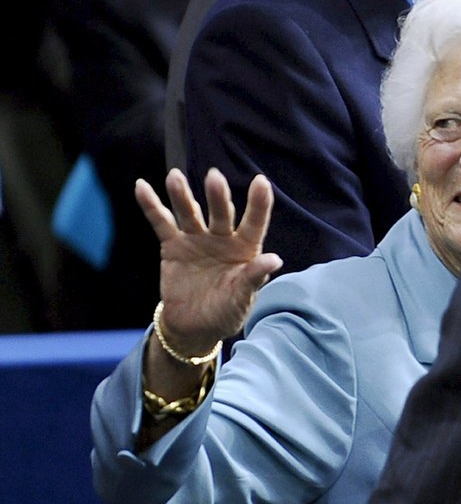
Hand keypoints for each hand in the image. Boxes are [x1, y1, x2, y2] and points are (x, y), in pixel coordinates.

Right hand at [136, 168, 281, 354]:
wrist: (195, 327)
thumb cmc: (226, 312)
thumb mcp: (242, 298)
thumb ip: (254, 277)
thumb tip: (275, 259)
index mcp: (245, 249)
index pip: (254, 222)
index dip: (259, 203)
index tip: (261, 181)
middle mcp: (222, 238)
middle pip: (220, 213)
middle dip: (217, 196)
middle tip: (214, 178)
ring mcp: (197, 239)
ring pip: (190, 212)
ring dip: (182, 195)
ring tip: (175, 176)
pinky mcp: (173, 246)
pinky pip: (161, 223)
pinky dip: (151, 206)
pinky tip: (142, 186)